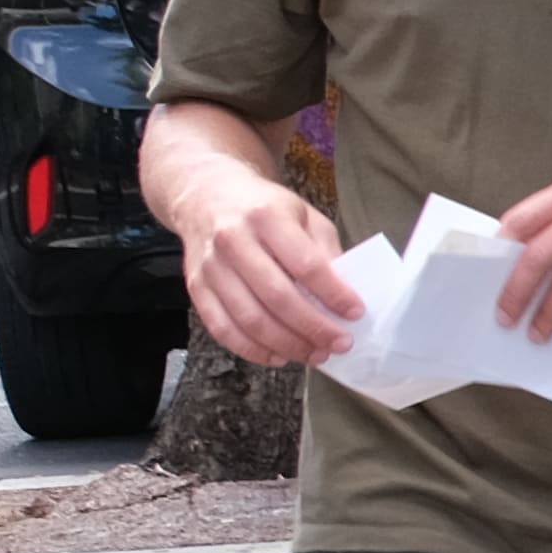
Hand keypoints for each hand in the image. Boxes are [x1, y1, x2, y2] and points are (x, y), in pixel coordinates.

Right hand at [161, 172, 359, 364]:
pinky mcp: (196, 287)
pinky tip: (278, 356)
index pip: (306, 264)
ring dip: (286, 344)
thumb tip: (345, 293)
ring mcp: (210, 267)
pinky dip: (251, 349)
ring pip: (248, 318)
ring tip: (315, 355)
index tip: (356, 313)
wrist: (205, 196)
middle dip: (313, 327)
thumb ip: (324, 251)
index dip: (333, 293)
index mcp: (267, 218)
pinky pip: (221, 328)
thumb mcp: (303, 215)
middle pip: (276, 296)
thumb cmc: (264, 209)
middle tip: (340, 344)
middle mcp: (233, 241)